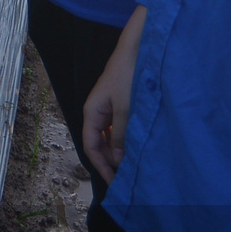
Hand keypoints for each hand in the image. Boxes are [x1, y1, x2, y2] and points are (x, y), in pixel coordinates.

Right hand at [82, 5, 143, 182]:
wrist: (138, 48)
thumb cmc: (128, 75)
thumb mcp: (125, 109)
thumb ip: (121, 135)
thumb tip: (119, 159)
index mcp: (92, 112)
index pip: (91, 146)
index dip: (101, 166)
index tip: (114, 183)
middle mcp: (98, 112)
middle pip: (100, 143)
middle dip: (111, 161)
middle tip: (127, 177)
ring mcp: (110, 107)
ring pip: (112, 136)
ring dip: (121, 151)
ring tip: (134, 165)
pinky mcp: (122, 103)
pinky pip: (121, 127)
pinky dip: (127, 138)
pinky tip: (139, 145)